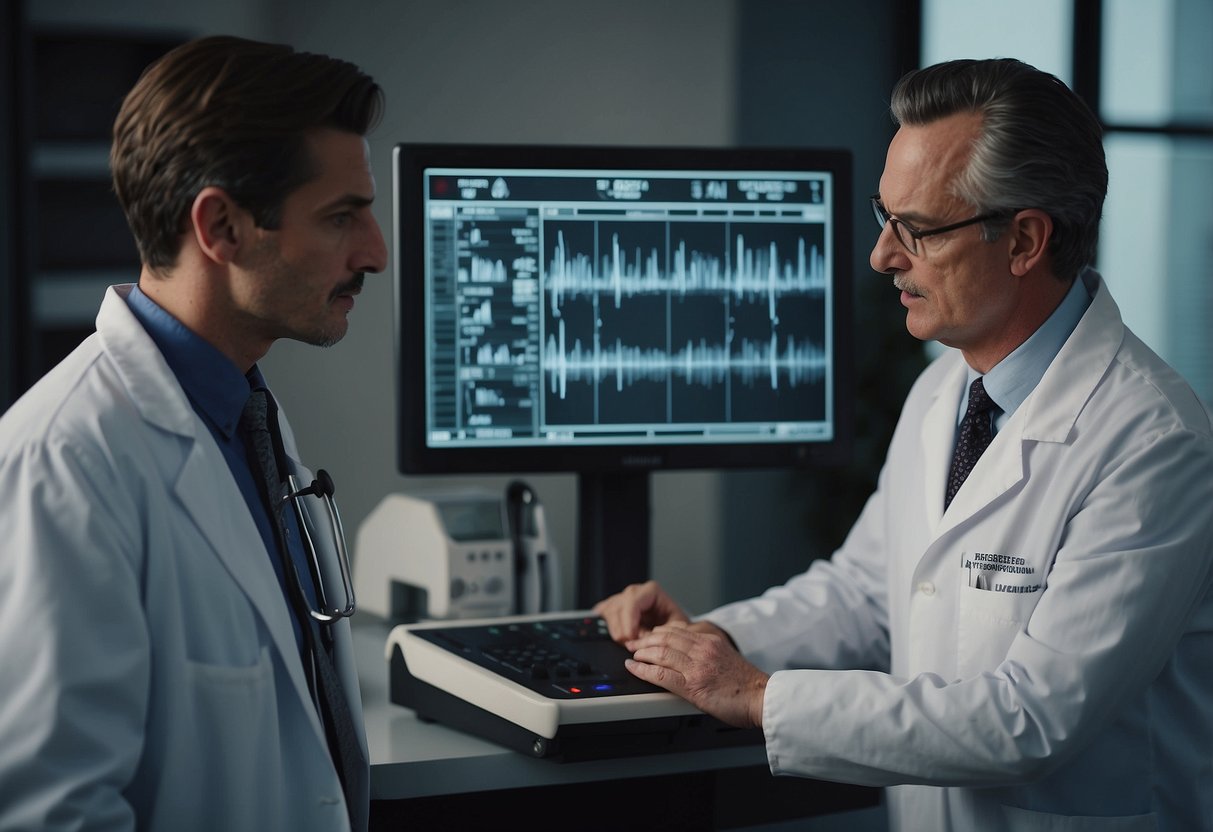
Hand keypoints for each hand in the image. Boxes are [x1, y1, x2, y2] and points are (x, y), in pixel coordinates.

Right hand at [593, 580, 690, 641]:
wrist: (678, 629)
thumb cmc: (678, 628)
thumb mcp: (674, 631)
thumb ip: (657, 635)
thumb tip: (637, 642)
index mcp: (651, 591)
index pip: (632, 601)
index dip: (629, 622)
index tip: (632, 638)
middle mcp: (635, 591)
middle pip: (617, 607)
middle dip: (623, 630)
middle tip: (633, 645)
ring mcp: (623, 598)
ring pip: (608, 612)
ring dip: (617, 631)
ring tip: (631, 642)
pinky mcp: (615, 606)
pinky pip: (602, 612)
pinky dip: (608, 625)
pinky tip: (617, 633)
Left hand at [624, 622, 767, 729]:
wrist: (762, 698)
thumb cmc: (747, 683)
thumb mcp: (726, 655)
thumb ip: (707, 650)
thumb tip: (688, 652)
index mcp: (710, 640)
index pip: (676, 629)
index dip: (657, 632)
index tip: (647, 636)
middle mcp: (702, 649)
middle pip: (664, 638)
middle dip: (644, 640)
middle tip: (632, 644)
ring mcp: (696, 666)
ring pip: (660, 652)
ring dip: (641, 653)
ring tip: (632, 655)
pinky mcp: (692, 685)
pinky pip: (661, 674)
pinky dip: (643, 670)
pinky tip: (634, 668)